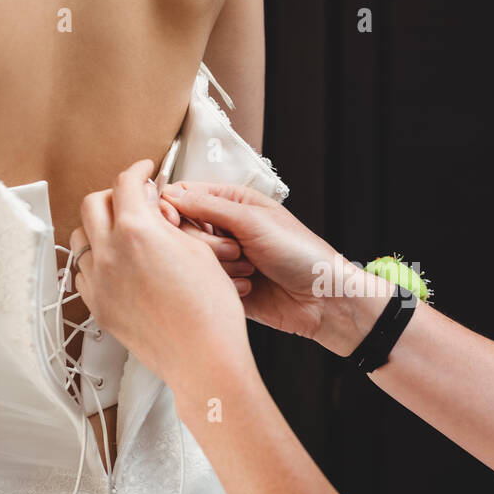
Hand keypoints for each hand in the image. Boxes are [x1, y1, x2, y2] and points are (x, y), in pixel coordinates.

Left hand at [69, 161, 255, 393]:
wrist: (203, 356)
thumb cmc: (210, 310)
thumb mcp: (199, 250)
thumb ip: (169, 223)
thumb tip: (156, 210)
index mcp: (137, 231)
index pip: (126, 184)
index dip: (138, 171)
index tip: (145, 171)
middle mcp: (110, 252)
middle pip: (94, 204)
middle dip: (113, 193)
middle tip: (132, 196)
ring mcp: (98, 281)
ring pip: (80, 237)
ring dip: (97, 225)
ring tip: (119, 229)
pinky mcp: (98, 306)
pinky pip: (82, 272)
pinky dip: (94, 259)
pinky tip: (115, 263)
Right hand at [160, 181, 391, 355]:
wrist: (323, 299)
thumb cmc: (300, 252)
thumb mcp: (254, 220)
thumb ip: (209, 206)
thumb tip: (170, 194)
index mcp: (232, 202)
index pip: (184, 195)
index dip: (173, 207)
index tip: (174, 219)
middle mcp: (224, 228)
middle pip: (182, 229)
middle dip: (206, 242)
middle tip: (235, 249)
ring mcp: (223, 259)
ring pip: (190, 259)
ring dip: (219, 266)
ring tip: (250, 269)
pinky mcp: (224, 287)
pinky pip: (203, 285)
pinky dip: (224, 286)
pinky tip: (248, 288)